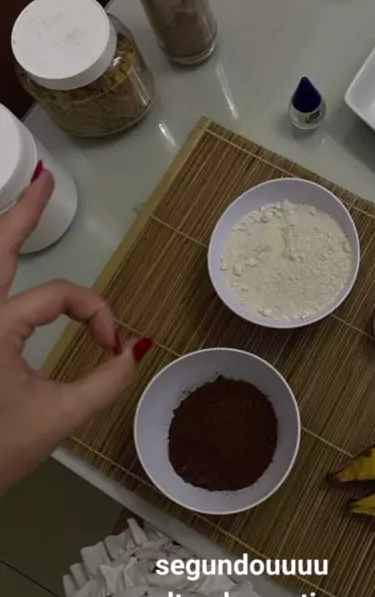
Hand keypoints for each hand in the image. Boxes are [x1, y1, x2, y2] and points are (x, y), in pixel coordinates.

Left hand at [0, 169, 151, 493]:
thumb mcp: (59, 416)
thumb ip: (106, 381)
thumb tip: (140, 349)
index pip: (60, 297)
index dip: (97, 314)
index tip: (116, 349)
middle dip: (24, 213)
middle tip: (45, 179)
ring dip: (6, 233)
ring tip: (26, 202)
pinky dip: (3, 270)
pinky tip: (10, 259)